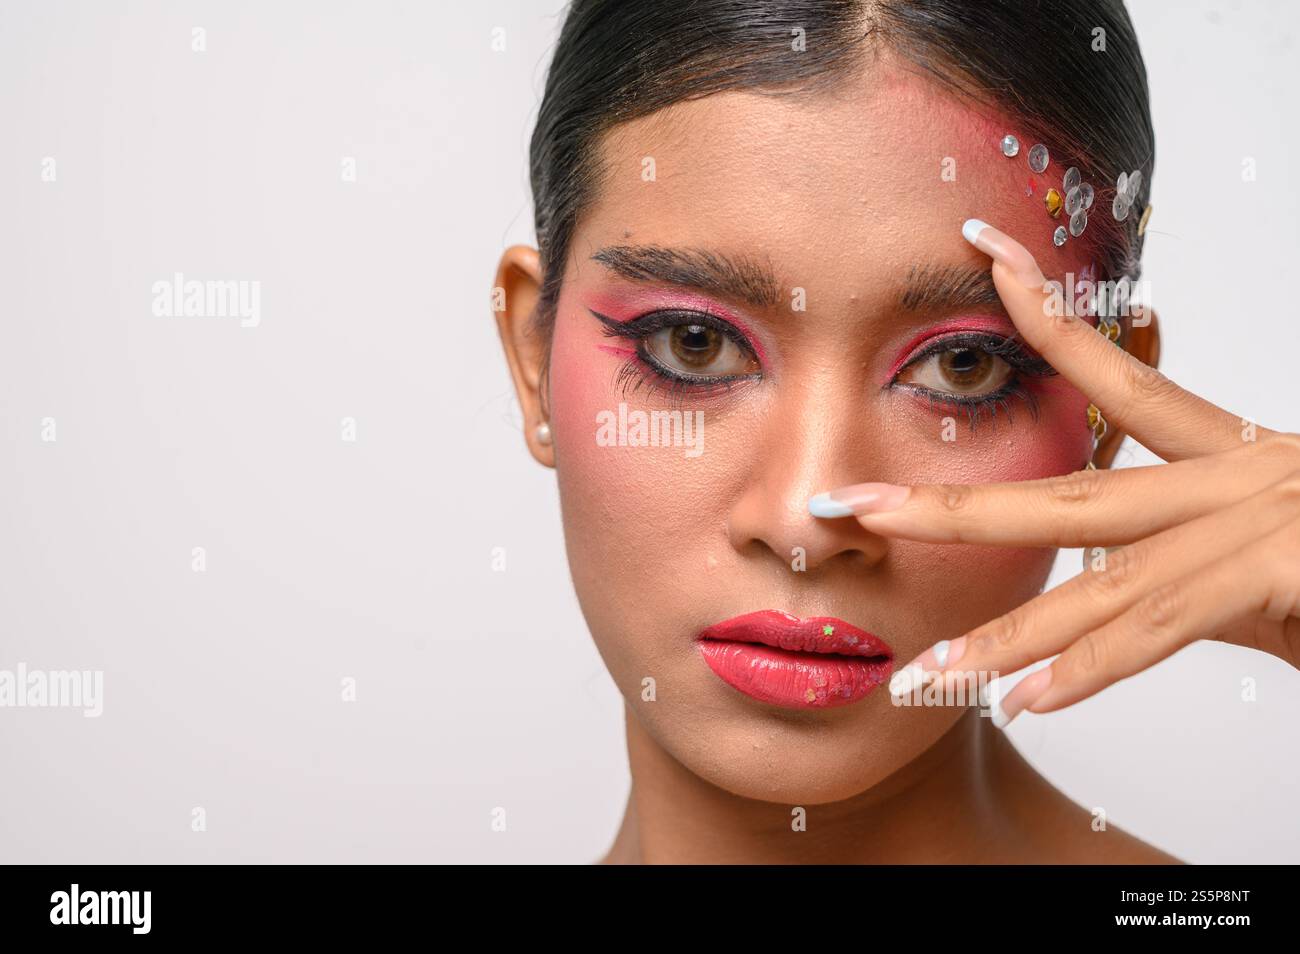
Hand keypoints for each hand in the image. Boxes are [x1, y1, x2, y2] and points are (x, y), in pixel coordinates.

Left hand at [809, 219, 1299, 726]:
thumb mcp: (1274, 574)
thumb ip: (1192, 585)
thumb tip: (1115, 615)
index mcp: (1235, 460)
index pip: (1119, 380)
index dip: (1045, 319)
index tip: (981, 260)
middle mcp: (1241, 478)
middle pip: (1069, 490)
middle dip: (951, 503)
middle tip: (853, 503)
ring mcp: (1265, 521)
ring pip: (1103, 578)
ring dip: (1006, 633)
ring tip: (925, 672)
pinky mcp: (1286, 570)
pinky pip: (1171, 629)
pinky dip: (1099, 670)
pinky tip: (1029, 700)